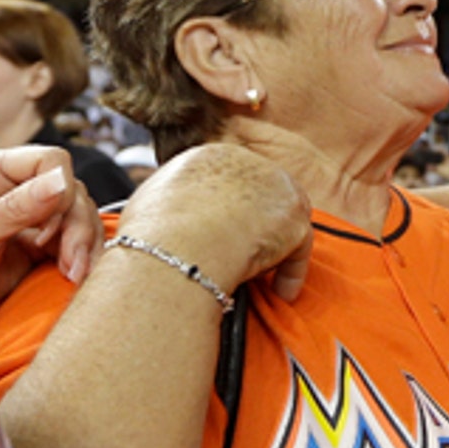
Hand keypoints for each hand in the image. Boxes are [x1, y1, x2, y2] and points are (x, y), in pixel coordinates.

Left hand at [0, 146, 100, 320]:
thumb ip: (16, 207)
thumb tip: (61, 181)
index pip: (49, 160)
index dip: (61, 189)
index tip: (50, 228)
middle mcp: (16, 185)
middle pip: (71, 190)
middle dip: (76, 225)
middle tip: (71, 261)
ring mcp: (32, 214)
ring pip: (80, 214)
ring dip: (84, 242)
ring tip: (74, 273)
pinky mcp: (42, 242)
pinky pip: (77, 239)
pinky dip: (84, 255)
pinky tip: (74, 275)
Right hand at [116, 143, 312, 301]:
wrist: (179, 245)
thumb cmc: (154, 232)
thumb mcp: (149, 202)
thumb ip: (168, 203)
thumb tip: (163, 217)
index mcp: (210, 155)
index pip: (229, 184)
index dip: (226, 215)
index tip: (219, 239)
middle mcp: (248, 161)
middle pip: (259, 198)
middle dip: (254, 228)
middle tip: (244, 259)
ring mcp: (276, 186)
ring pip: (280, 221)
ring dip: (273, 249)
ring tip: (257, 277)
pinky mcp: (295, 216)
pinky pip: (299, 247)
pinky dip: (291, 272)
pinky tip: (281, 292)